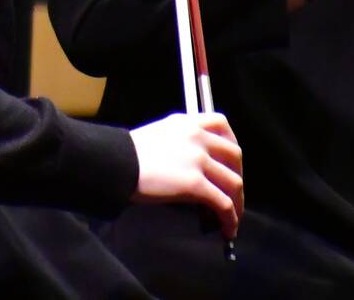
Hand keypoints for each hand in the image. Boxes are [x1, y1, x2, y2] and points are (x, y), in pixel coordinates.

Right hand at [129, 110, 242, 235]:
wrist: (115, 163)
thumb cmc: (127, 154)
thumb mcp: (158, 135)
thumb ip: (180, 141)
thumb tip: (193, 166)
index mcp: (187, 123)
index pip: (221, 124)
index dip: (232, 144)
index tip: (231, 161)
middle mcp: (197, 137)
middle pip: (235, 155)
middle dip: (238, 176)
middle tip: (233, 193)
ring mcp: (198, 160)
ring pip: (234, 182)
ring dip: (237, 203)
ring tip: (232, 218)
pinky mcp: (195, 183)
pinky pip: (223, 204)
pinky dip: (230, 219)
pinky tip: (227, 229)